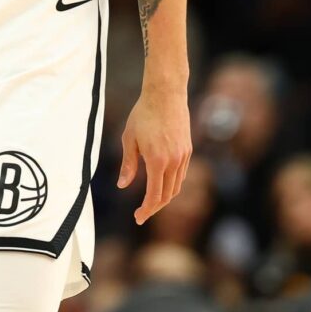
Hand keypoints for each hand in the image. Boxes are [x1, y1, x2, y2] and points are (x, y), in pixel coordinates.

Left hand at [117, 82, 191, 223]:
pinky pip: (181, 174)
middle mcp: (173, 161)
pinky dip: (171, 184)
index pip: (154, 195)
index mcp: (157, 160)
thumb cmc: (143, 114)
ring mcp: (183, 156)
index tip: (138, 217)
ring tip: (150, 202)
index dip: (146, 210)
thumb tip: (122, 186)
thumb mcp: (129, 138)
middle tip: (141, 214)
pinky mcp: (187, 150)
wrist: (165, 94)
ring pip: (176, 187)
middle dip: (154, 208)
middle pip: (167, 196)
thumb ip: (128, 164)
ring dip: (164, 198)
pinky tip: (161, 184)